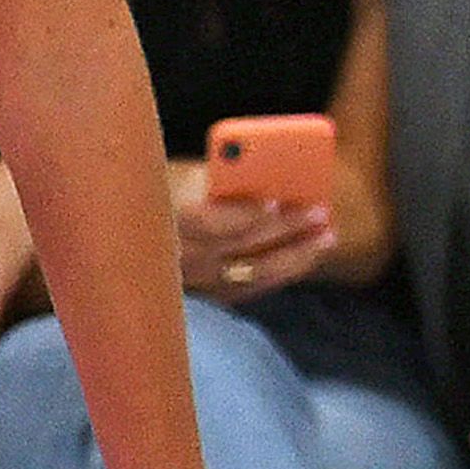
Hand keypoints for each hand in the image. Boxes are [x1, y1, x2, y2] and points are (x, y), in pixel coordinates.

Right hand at [172, 160, 335, 301]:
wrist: (143, 230)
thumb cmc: (165, 191)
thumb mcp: (179, 174)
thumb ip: (218, 176)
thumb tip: (269, 173)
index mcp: (171, 222)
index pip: (210, 222)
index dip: (244, 213)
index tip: (274, 201)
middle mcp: (183, 259)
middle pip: (242, 248)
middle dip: (285, 229)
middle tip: (320, 212)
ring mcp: (198, 283)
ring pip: (254, 274)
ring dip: (295, 256)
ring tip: (326, 236)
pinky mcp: (210, 295)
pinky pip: (253, 288)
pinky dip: (283, 272)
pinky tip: (305, 257)